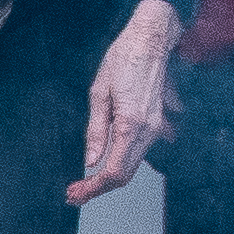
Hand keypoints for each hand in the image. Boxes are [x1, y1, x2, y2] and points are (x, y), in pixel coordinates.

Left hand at [73, 0, 177, 200]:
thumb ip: (95, 131)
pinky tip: (104, 162)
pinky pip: (139, 151)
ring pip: (133, 165)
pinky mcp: (158, 123)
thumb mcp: (99, 93)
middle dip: (99, 187)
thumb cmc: (123, 59)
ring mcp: (157, 127)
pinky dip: (122, 162)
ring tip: (85, 182)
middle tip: (75, 193)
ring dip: (110, 177)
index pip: (112, 171)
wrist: (151, 40)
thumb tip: (91, 160)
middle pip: (125, 174)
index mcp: (130, 124)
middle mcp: (148, 130)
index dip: (93, 187)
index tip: (75, 193)